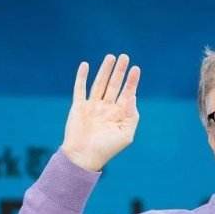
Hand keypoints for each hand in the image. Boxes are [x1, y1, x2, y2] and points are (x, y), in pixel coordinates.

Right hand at [60, 53, 140, 171]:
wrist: (84, 157)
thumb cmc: (107, 149)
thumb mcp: (126, 135)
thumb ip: (132, 117)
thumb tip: (133, 97)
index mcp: (119, 114)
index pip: (127, 93)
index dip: (132, 81)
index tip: (136, 69)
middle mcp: (107, 108)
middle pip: (114, 85)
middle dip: (120, 71)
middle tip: (125, 56)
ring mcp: (93, 106)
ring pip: (100, 83)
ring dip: (105, 70)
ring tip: (111, 57)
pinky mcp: (79, 107)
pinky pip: (80, 89)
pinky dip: (81, 77)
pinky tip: (85, 65)